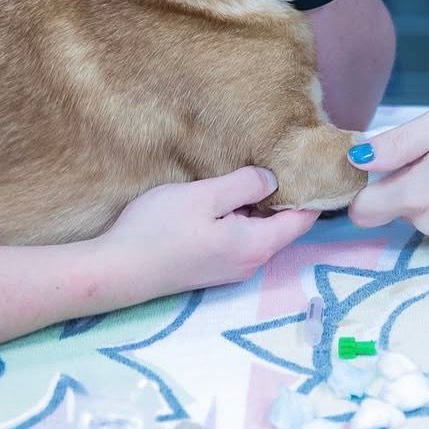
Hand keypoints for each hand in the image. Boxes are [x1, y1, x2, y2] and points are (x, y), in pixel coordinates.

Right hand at [100, 168, 319, 299]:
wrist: (116, 271)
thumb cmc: (159, 230)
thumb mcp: (205, 196)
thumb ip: (245, 185)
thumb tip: (273, 179)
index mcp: (256, 245)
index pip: (303, 219)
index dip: (313, 191)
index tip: (313, 163)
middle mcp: (251, 262)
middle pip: (284, 225)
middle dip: (288, 194)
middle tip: (286, 158)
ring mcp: (232, 268)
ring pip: (262, 230)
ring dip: (263, 204)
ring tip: (259, 171)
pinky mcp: (213, 267)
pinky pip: (243, 237)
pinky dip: (245, 215)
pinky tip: (230, 196)